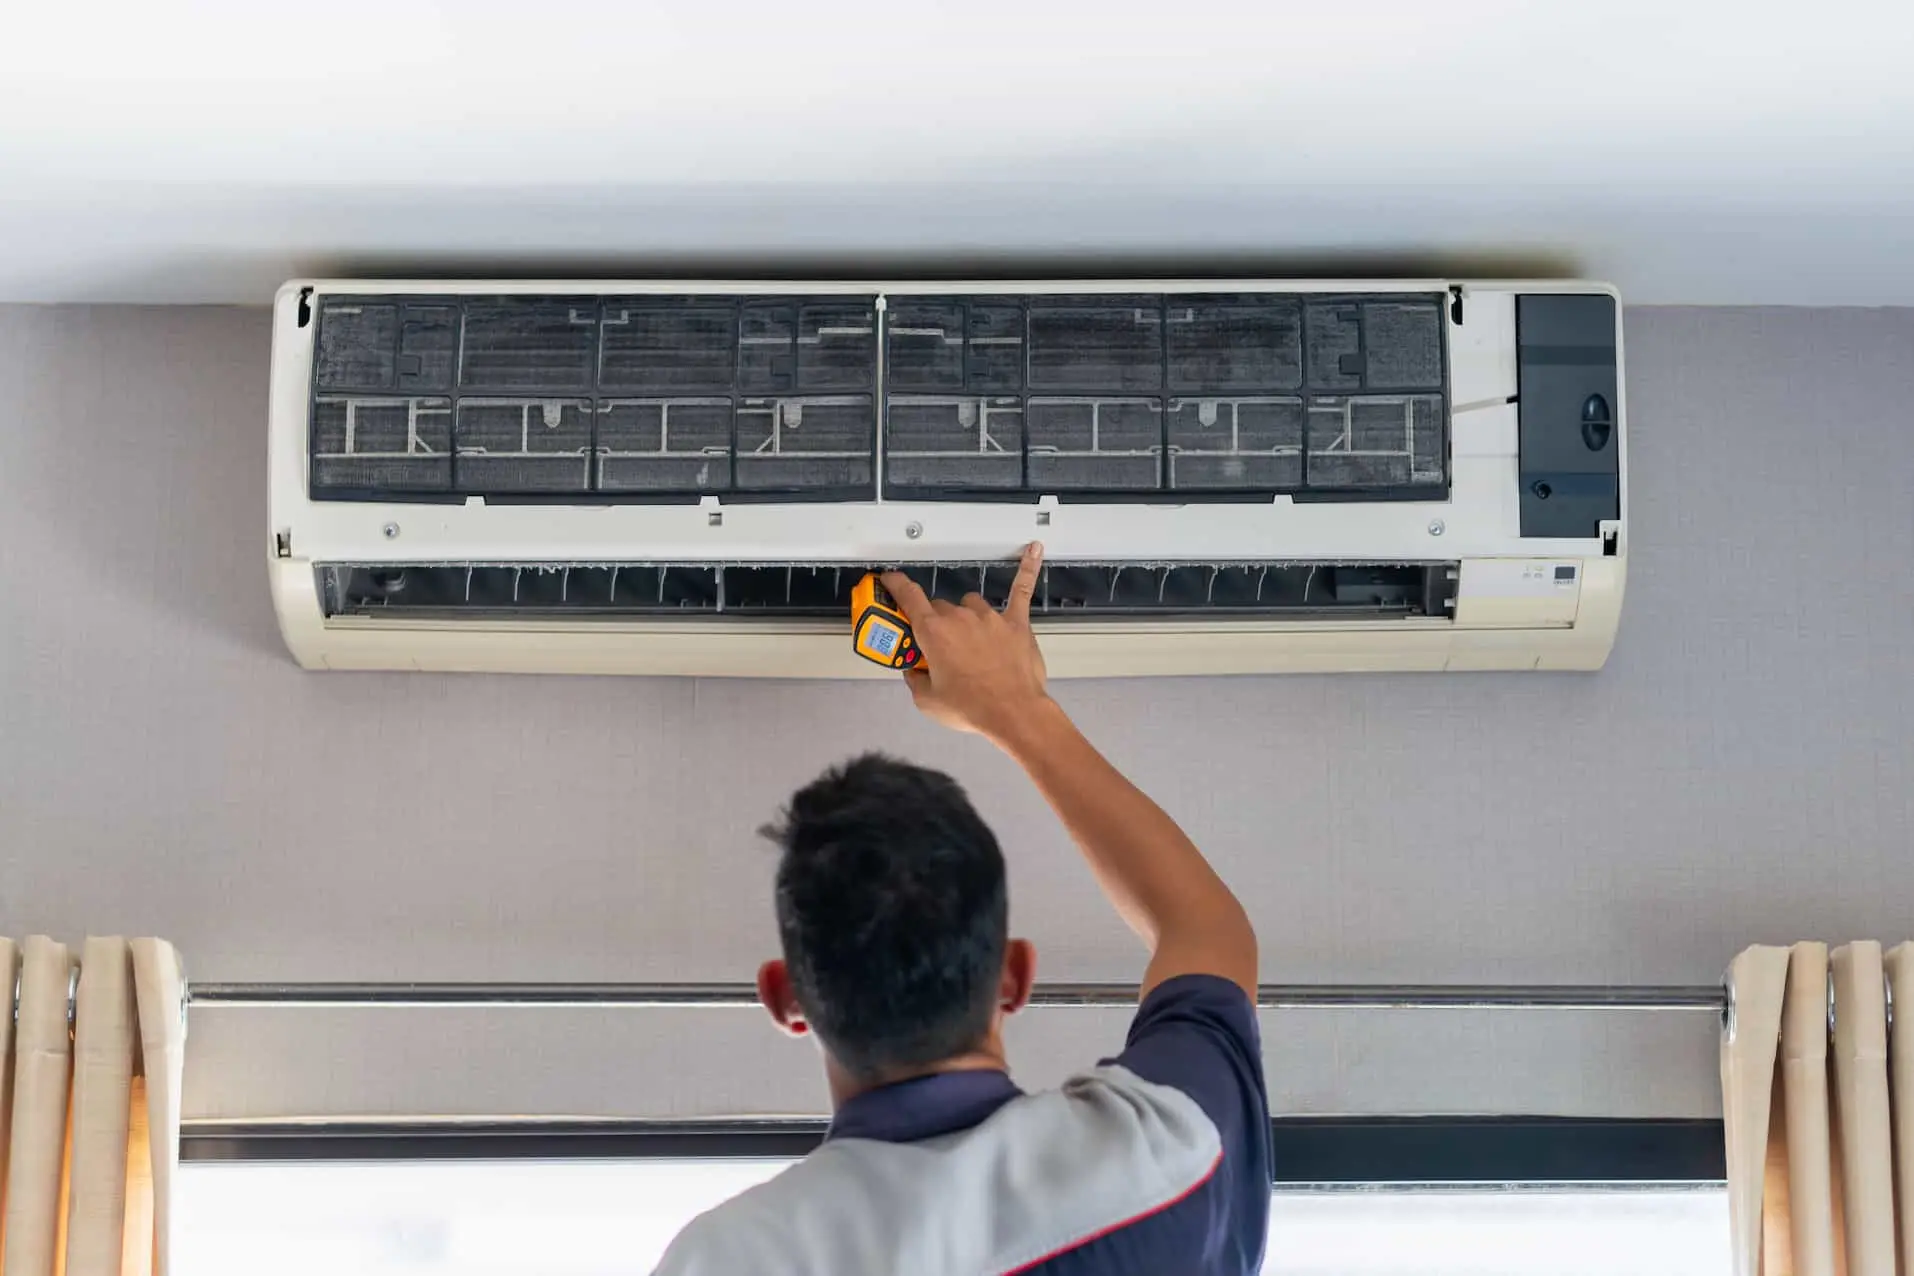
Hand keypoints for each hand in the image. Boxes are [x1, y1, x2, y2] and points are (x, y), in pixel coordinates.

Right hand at [881, 543, 1050, 745]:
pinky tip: (1033, 549)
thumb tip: (914, 672)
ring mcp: (990, 617)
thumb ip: (915, 680)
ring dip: (966, 617)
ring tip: (970, 640)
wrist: (1013, 713)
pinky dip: (1027, 569)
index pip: (909, 597)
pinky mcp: (1016, 623)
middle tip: (940, 648)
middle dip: (937, 624)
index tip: (889, 578)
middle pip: (941, 608)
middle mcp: (960, 617)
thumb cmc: (970, 708)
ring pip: (971, 604)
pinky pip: (1021, 590)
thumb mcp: (927, 701)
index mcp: (933, 632)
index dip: (896, 584)